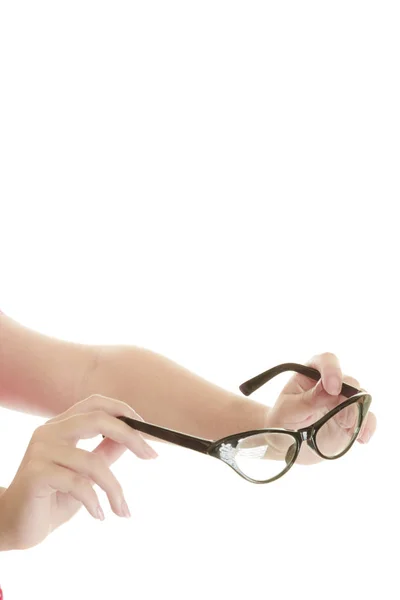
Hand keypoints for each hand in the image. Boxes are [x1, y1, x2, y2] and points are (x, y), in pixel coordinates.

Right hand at [0, 395, 157, 549]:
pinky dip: (95, 502)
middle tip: (151, 456)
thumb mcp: (85, 474)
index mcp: (61, 425)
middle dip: (131, 436)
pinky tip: (100, 515)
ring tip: (123, 509)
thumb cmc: (52, 498)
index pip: (96, 403)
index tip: (149, 433)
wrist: (14, 526)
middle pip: (98, 419)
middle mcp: (49, 431)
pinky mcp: (35, 473)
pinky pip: (78, 484)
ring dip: (115, 489)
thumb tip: (132, 439)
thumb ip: (104, 453)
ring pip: (92, 462)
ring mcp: (40, 450)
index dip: (124, 412)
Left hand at [266, 353, 376, 464]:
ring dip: (360, 411)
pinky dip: (368, 425)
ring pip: (361, 398)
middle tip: (343, 414)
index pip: (326, 361)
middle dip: (349, 395)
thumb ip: (308, 399)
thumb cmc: (282, 420)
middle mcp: (330, 384)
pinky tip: (362, 437)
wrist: (284, 443)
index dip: (332, 370)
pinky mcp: (351, 419)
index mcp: (311, 374)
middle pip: (349, 380)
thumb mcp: (289, 410)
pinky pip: (367, 418)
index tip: (332, 388)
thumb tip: (328, 388)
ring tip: (350, 428)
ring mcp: (342, 402)